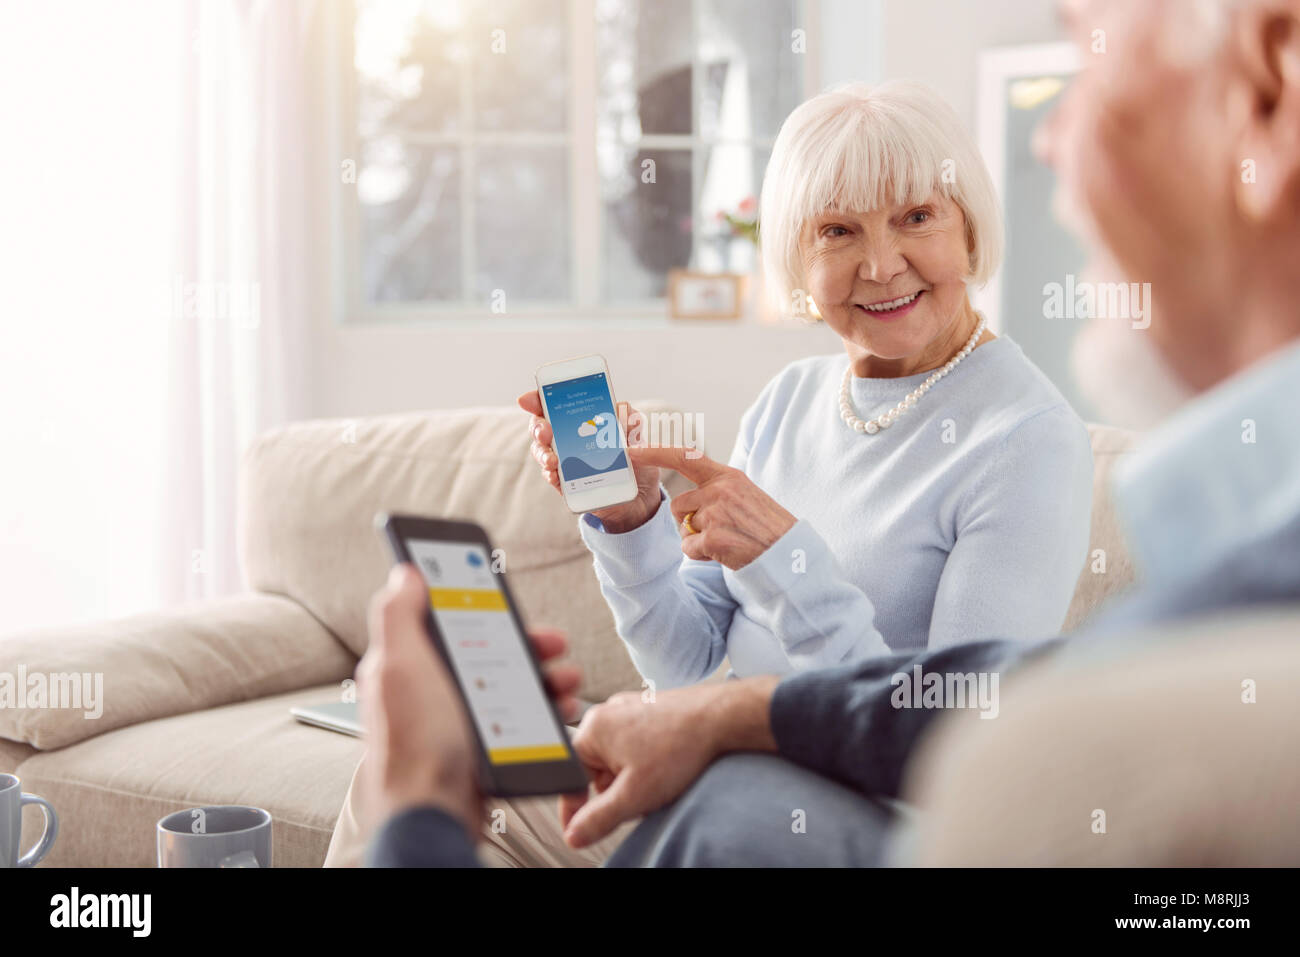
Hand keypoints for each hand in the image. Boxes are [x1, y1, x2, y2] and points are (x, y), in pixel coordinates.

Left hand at [357, 564, 584, 840]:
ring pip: (511, 685)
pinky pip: (521, 720)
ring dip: (544, 677)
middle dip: (527, 643)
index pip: (447, 620)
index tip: (505, 592)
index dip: (478, 603)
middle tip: (554, 642)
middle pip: (488, 652)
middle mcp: (433, 692)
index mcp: (409, 666)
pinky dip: (544, 712)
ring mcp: (459, 722)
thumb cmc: (413, 745)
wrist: (433, 815)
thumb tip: (406, 574)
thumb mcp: (400, 666)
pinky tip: (559, 711)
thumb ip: (398, 615)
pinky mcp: (482, 749)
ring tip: (566, 681)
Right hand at [516, 390, 660, 531]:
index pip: (552, 404)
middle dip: (538, 428)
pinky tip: (556, 475)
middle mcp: (566, 437)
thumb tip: (620, 408)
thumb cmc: (633, 456)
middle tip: (545, 432)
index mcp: (578, 419)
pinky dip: (552, 476)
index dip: (536, 399)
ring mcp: (564, 460)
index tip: (526, 400)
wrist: (641, 491)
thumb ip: (629, 417)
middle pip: (540, 428)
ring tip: (552, 460)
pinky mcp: (567, 483)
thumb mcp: (635, 433)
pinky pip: (553, 478)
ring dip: (543, 455)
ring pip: (542, 453)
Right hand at [559, 676, 779, 848]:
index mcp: (594, 729)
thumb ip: (597, 819)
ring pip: (617, 759)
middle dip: (613, 792)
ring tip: (658, 782)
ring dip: (631, 779)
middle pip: (595, 769)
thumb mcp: (634, 795)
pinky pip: (636, 745)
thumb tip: (574, 834)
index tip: (580, 829)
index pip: (569, 776)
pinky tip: (667, 768)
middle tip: (638, 800)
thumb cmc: (680, 747)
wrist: (722, 718)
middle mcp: (608, 713)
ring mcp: (630, 709)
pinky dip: (646, 763)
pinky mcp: (650, 710)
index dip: (574, 808)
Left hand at [627, 446, 796, 569]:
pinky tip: (726, 553)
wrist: (789, 555)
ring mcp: (717, 513)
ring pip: (684, 529)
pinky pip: (689, 548)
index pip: (685, 458)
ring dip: (698, 539)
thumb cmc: (767, 528)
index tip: (631, 450)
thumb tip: (688, 499)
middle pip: (678, 505)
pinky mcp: (714, 537)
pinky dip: (702, 555)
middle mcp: (721, 490)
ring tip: (727, 541)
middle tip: (720, 531)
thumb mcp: (746, 495)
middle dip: (689, 522)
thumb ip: (718, 490)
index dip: (655, 453)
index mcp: (728, 476)